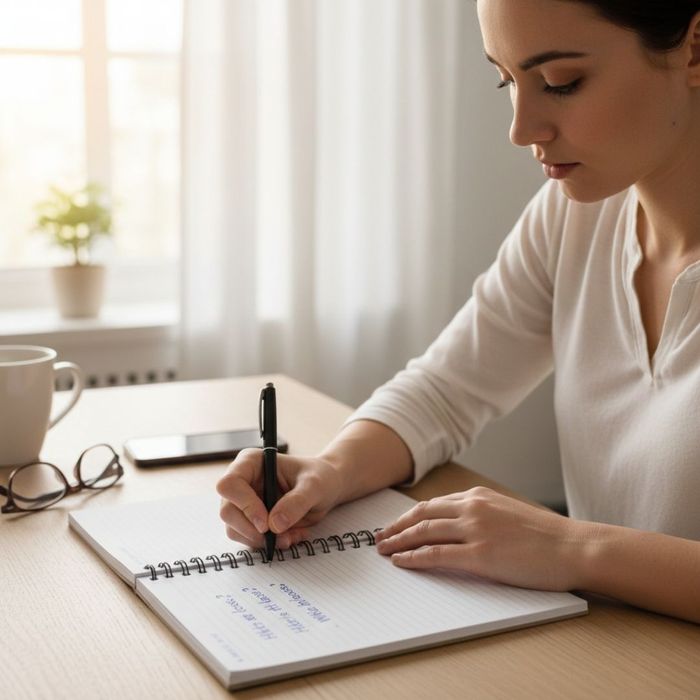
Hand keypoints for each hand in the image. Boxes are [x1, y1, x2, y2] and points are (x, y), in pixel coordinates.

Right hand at [216, 449, 342, 548]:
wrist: (326, 488)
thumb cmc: (319, 477)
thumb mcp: (314, 485)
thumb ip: (296, 502)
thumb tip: (275, 524)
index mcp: (251, 463)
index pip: (230, 485)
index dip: (244, 505)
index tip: (266, 524)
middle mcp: (242, 482)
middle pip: (227, 512)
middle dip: (253, 531)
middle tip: (282, 537)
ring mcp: (243, 503)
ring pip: (235, 530)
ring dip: (263, 541)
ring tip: (292, 535)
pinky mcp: (250, 521)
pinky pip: (249, 539)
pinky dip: (269, 544)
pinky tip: (290, 536)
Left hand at [375, 486, 585, 590]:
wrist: (573, 547)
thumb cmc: (545, 535)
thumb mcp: (507, 512)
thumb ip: (480, 515)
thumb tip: (456, 526)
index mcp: (478, 496)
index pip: (433, 504)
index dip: (409, 516)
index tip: (395, 524)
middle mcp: (473, 507)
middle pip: (422, 514)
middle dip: (396, 526)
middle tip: (379, 537)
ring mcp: (475, 529)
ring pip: (424, 532)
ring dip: (399, 541)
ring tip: (384, 550)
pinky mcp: (480, 555)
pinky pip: (436, 555)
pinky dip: (415, 558)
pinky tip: (402, 562)